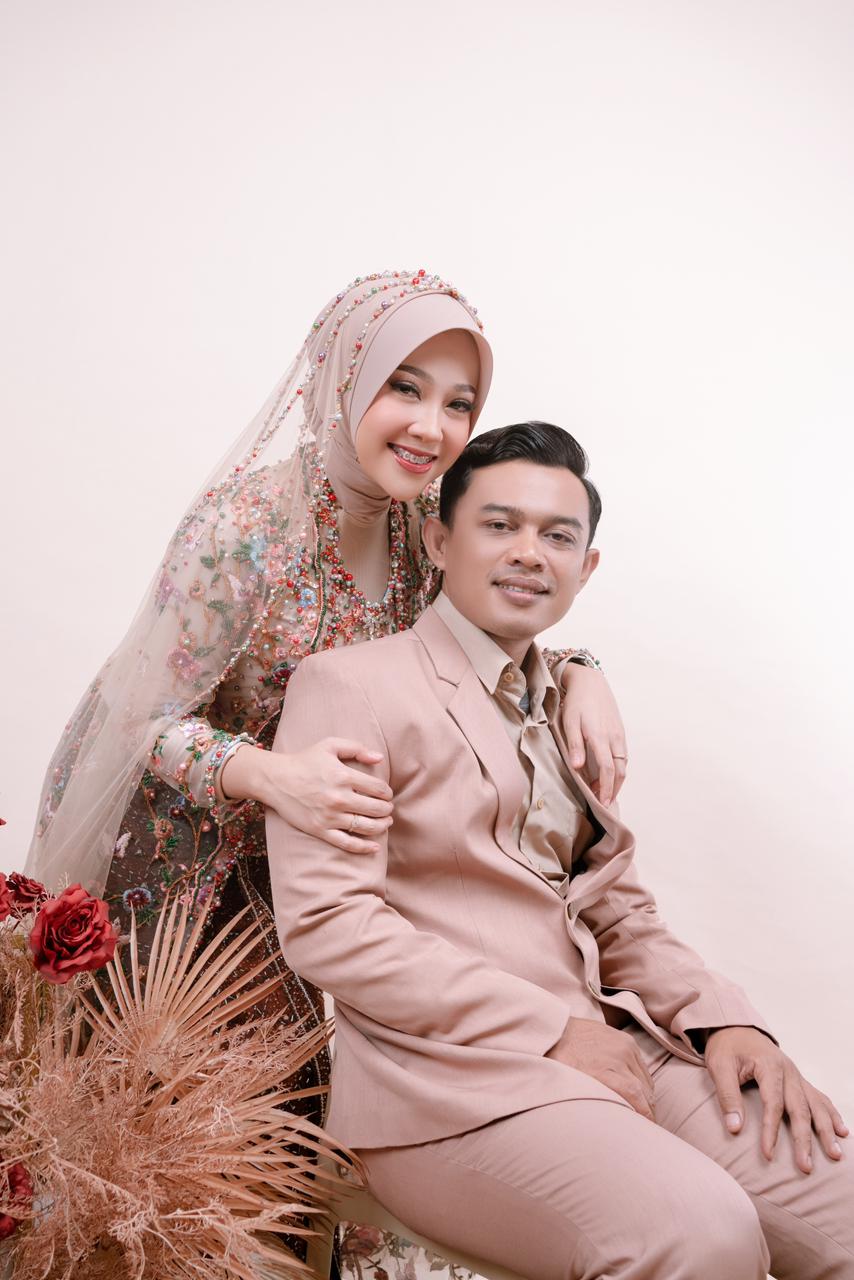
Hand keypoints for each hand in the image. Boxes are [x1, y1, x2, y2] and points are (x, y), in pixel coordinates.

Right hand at [221, 739, 393, 852]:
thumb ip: (356, 748)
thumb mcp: (330, 745)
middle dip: (387, 809)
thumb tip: (379, 758)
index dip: (387, 792)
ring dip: (381, 826)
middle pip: (375, 809)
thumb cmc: (305, 760)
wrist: (276, 779)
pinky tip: (375, 846)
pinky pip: (346, 842)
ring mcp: (330, 816)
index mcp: (343, 776)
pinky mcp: (320, 830)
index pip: (378, 788)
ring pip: (365, 826)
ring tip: (386, 823)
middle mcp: (339, 798)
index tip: (386, 794)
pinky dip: (363, 847)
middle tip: (388, 808)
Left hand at [547, 1016, 654, 1120]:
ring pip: (646, 1079)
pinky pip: (642, 1065)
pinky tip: (637, 1090)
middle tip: (645, 1126)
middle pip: (645, 1091)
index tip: (648, 1130)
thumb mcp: (568, 1087)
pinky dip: (642, 1080)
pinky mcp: (626, 1040)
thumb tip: (605, 1123)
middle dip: (648, 1110)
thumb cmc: (556, 1062)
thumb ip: (590, 1102)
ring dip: (646, 1096)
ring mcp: (625, 1046)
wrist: (554, 1030)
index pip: (637, 1098)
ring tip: (642, 1110)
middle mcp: (619, 1057)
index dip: (646, 1116)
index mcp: (603, 1071)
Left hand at [561, 665, 627, 806]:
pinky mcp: (620, 732)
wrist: (591, 683)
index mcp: (600, 737)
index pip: (607, 769)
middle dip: (613, 789)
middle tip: (603, 802)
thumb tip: (578, 767)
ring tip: (603, 790)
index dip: (605, 788)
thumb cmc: (577, 703)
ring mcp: (619, 735)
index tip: (602, 802)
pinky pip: (623, 756)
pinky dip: (618, 769)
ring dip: (616, 780)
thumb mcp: (570, 722)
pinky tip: (609, 773)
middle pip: (620, 771)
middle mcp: (614, 738)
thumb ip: (575, 744)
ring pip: (624, 764)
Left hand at [705, 1026, 848, 1173]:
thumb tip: (734, 1129)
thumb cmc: (727, 1047)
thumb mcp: (718, 1066)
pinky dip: (831, 1114)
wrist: (736, 1027)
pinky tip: (841, 1131)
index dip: (771, 1130)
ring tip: (835, 1154)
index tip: (768, 1155)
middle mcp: (788, 1071)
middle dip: (805, 1139)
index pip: (773, 1104)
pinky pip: (819, 1097)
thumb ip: (727, 1096)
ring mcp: (796, 1075)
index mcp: (769, 1066)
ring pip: (815, 1105)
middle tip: (806, 1166)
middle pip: (800, 1109)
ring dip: (826, 1130)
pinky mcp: (798, 1079)